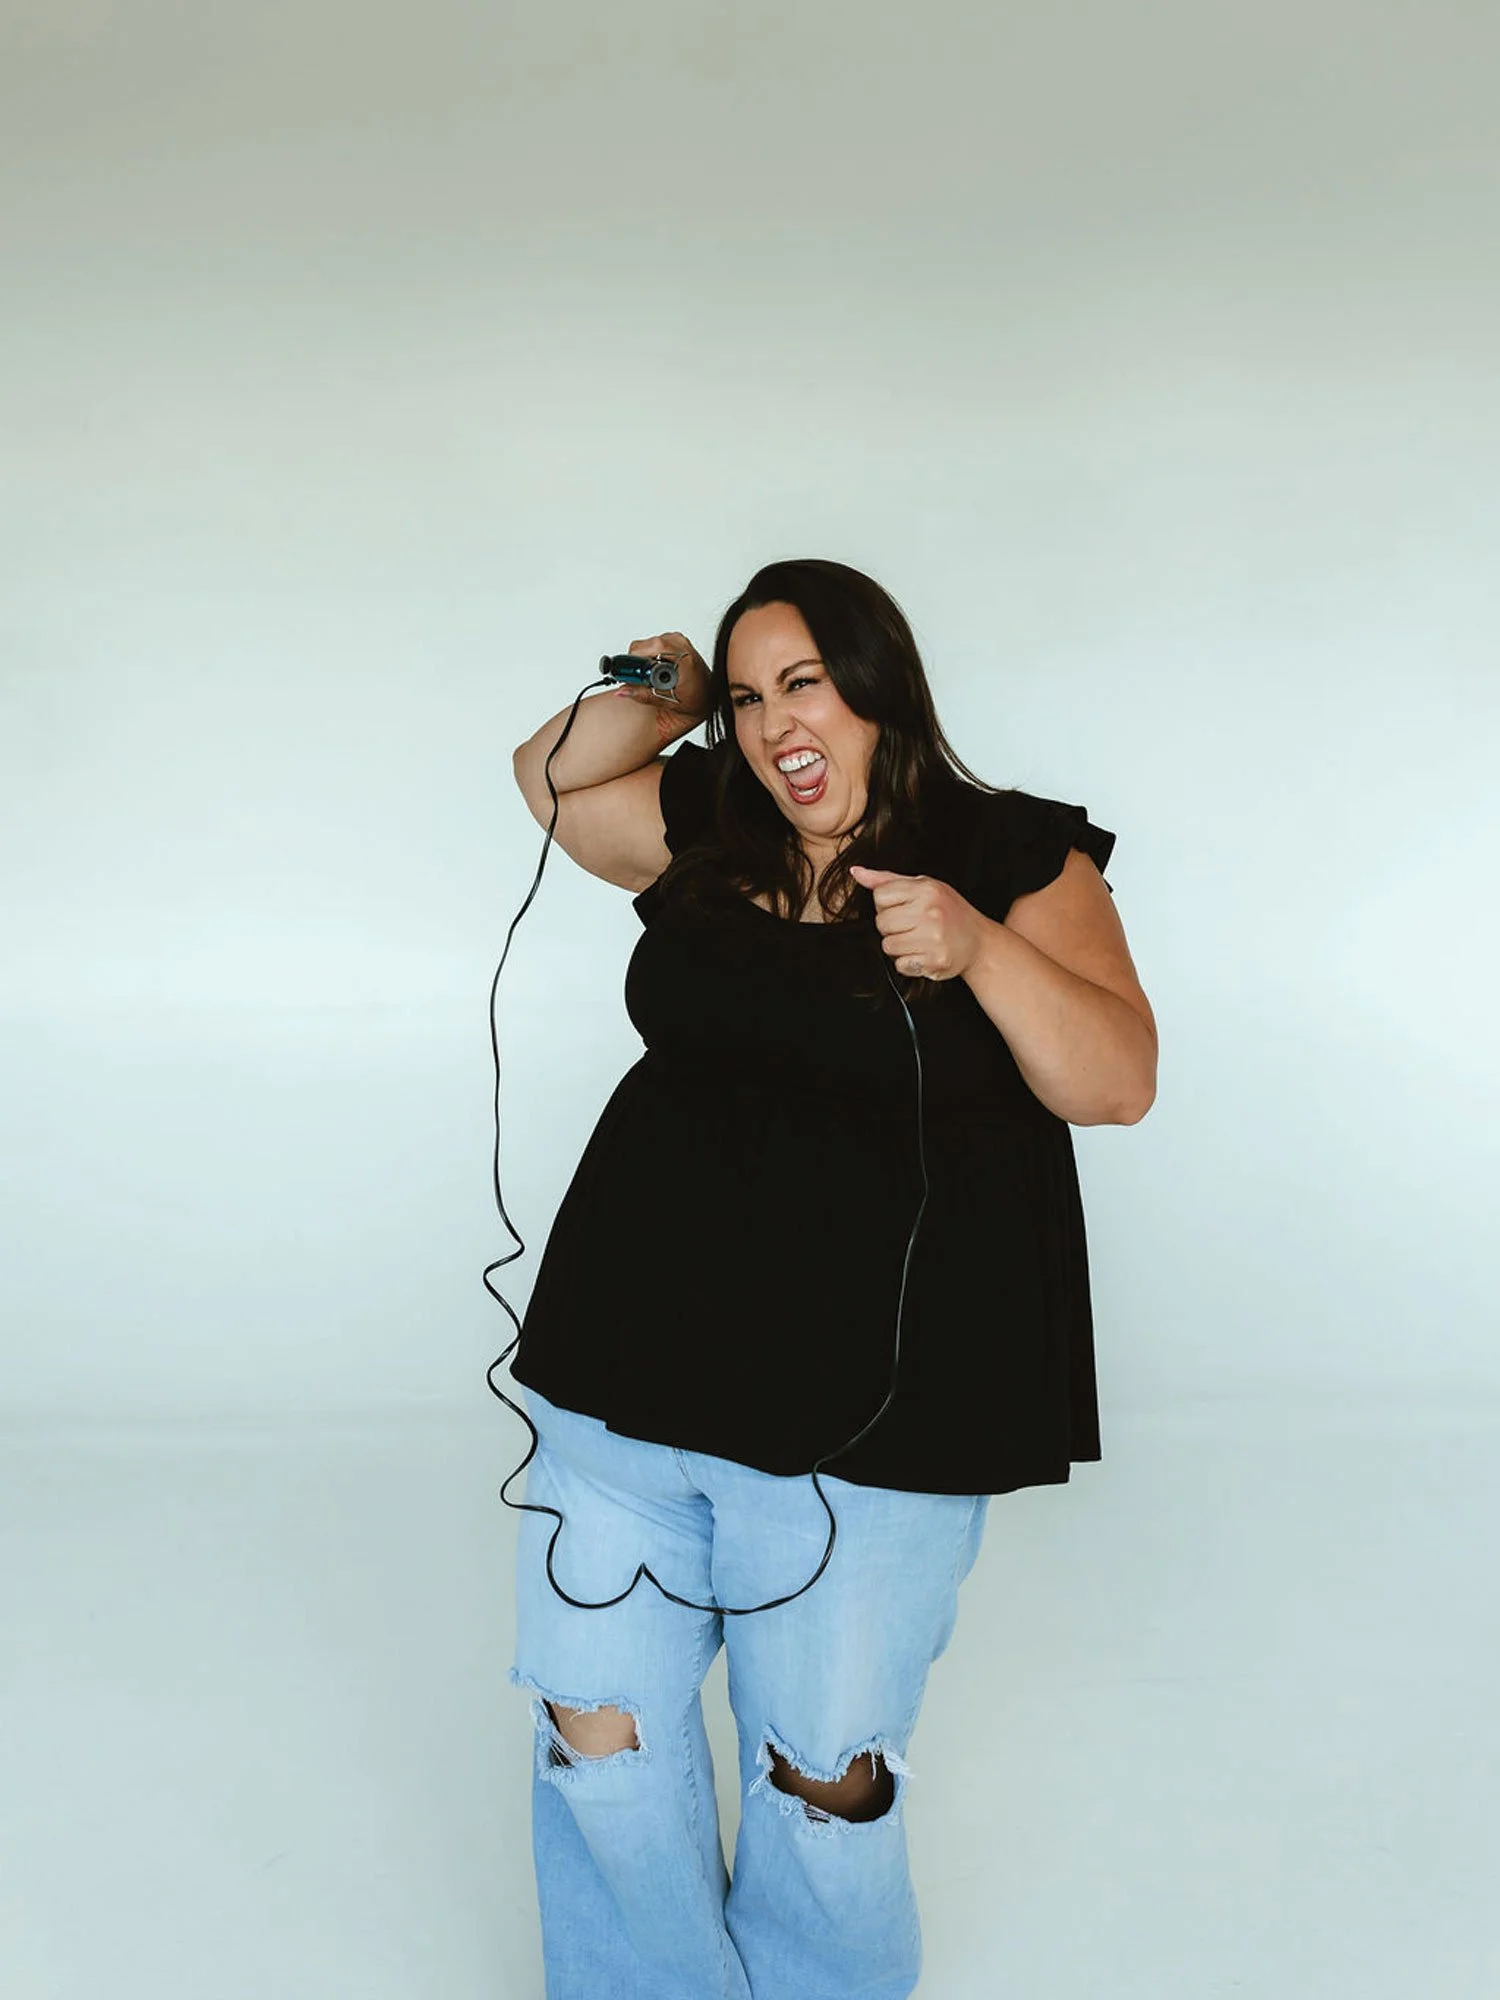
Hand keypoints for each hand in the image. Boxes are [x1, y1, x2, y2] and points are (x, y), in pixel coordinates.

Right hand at [615, 631, 710, 715]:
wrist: (709, 695)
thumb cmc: (696, 698)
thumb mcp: (669, 701)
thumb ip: (643, 695)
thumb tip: (622, 691)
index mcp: (684, 657)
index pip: (651, 646)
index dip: (635, 660)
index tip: (630, 673)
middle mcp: (681, 644)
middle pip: (645, 645)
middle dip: (638, 663)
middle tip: (642, 679)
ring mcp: (678, 640)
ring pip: (647, 644)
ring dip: (644, 660)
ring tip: (654, 675)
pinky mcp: (675, 640)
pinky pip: (654, 644)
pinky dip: (651, 656)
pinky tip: (658, 669)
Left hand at [847, 865, 986, 981]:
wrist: (979, 942)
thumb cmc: (948, 911)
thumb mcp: (923, 887)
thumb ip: (887, 880)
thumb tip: (856, 872)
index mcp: (926, 889)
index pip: (880, 896)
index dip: (887, 905)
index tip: (904, 908)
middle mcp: (930, 912)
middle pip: (881, 923)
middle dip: (892, 927)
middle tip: (913, 926)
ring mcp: (933, 938)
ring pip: (888, 945)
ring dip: (899, 946)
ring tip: (918, 940)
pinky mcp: (935, 961)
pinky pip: (900, 964)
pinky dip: (908, 962)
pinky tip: (923, 953)